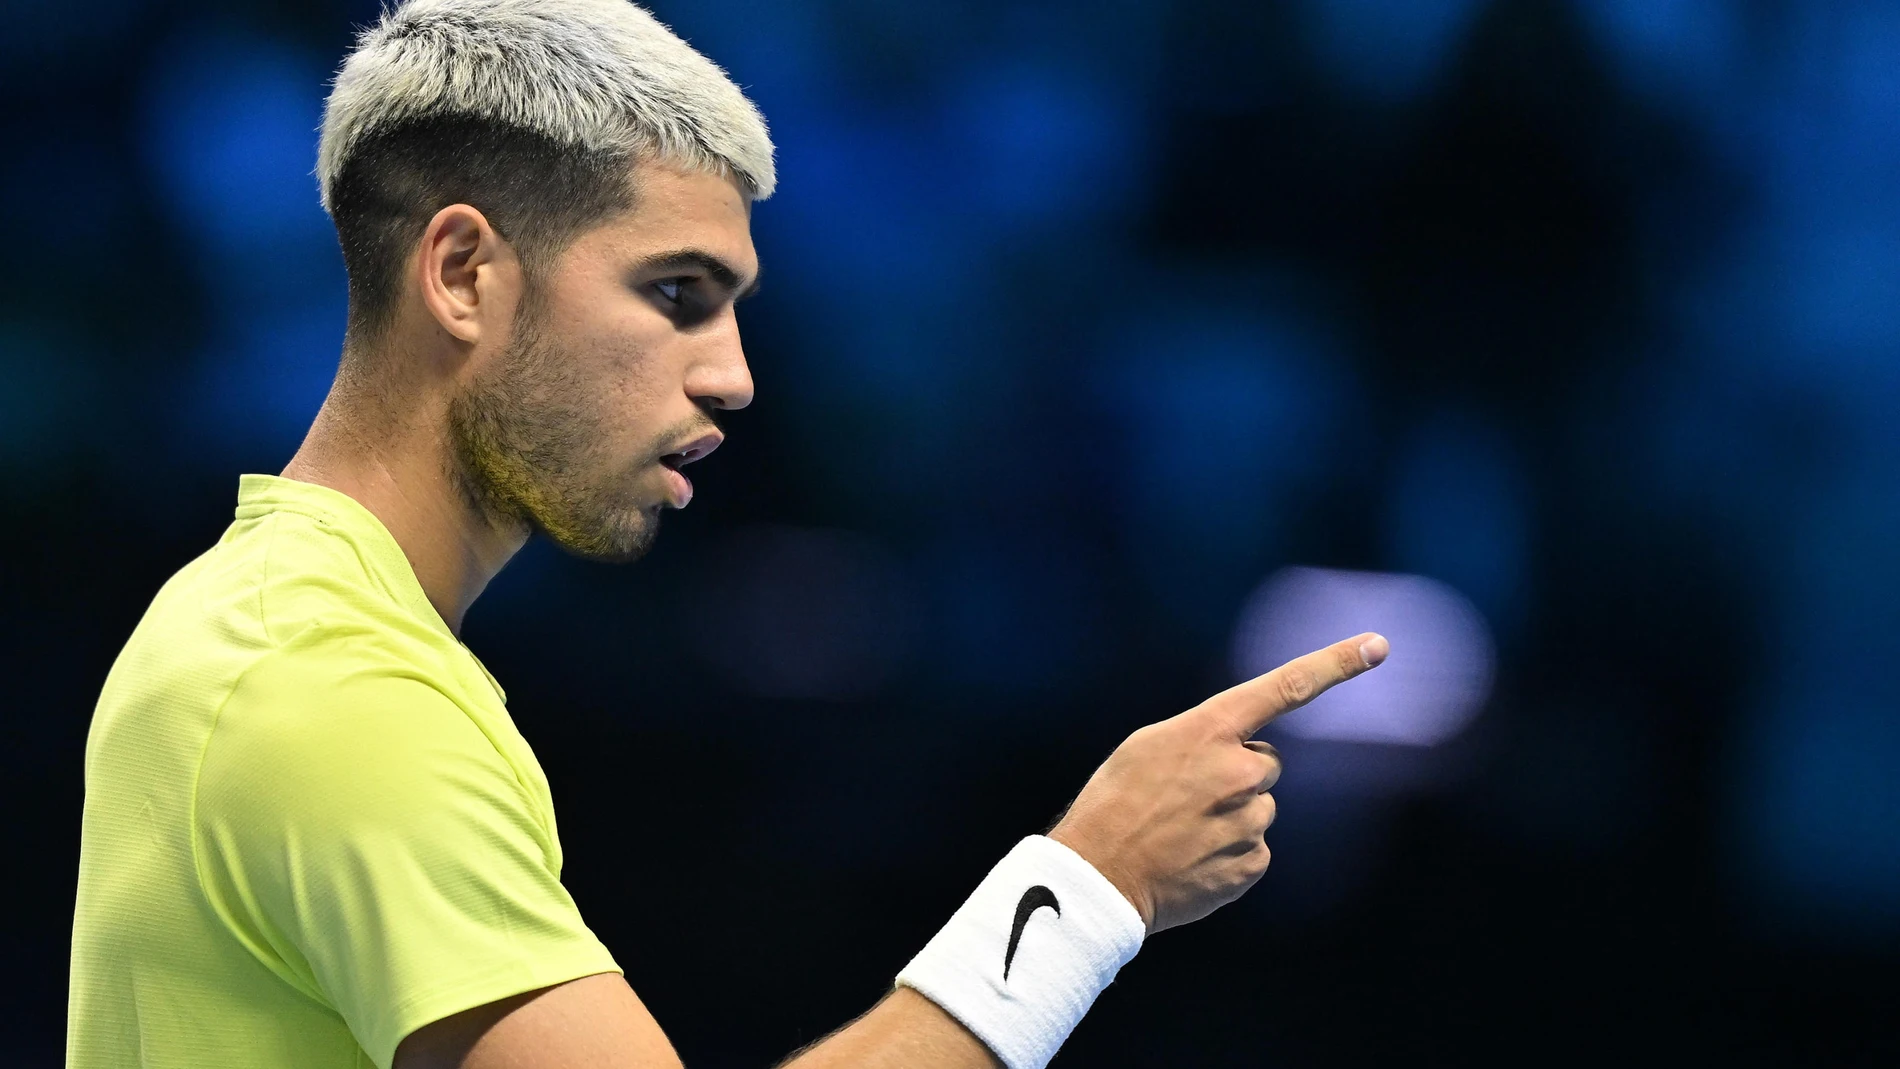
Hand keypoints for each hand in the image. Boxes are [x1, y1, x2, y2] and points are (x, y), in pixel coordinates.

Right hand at [1048, 633, 1387, 933]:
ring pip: (1258, 807)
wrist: (1099, 877)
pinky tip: (1192, 857)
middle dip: (1236, 774)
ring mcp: (1251, 820)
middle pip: (1265, 763)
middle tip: (1186, 796)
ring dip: (1230, 815)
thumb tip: (1241, 750)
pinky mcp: (1252, 863)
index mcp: (1211, 730)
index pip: (1286, 687)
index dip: (1336, 663)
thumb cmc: (1115, 803)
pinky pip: (1254, 848)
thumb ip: (1203, 737)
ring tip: (1181, 830)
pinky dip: (1228, 852)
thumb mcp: (1148, 746)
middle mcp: (1240, 770)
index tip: (1377, 645)